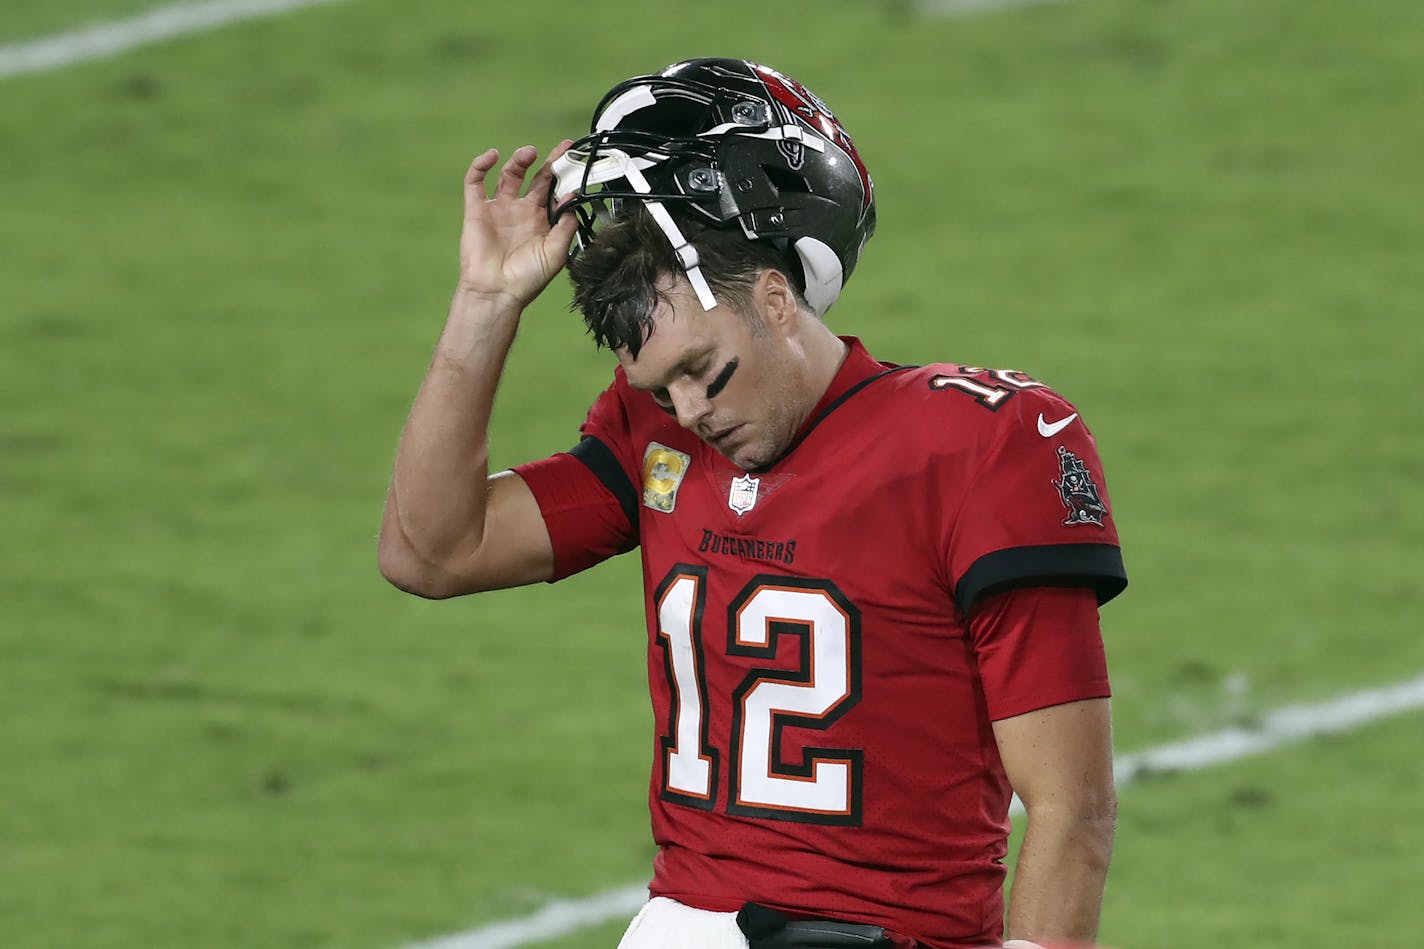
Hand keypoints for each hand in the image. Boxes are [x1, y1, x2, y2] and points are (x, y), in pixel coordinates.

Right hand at [456, 141, 579, 308]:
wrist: (497, 292)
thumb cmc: (527, 279)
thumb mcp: (557, 253)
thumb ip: (566, 226)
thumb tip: (573, 200)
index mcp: (540, 221)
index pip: (554, 191)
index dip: (564, 176)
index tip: (575, 160)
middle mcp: (520, 211)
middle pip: (535, 178)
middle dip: (548, 162)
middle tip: (561, 149)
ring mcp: (498, 209)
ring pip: (508, 174)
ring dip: (518, 160)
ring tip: (529, 153)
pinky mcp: (477, 209)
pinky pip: (475, 181)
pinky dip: (481, 165)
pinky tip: (492, 156)